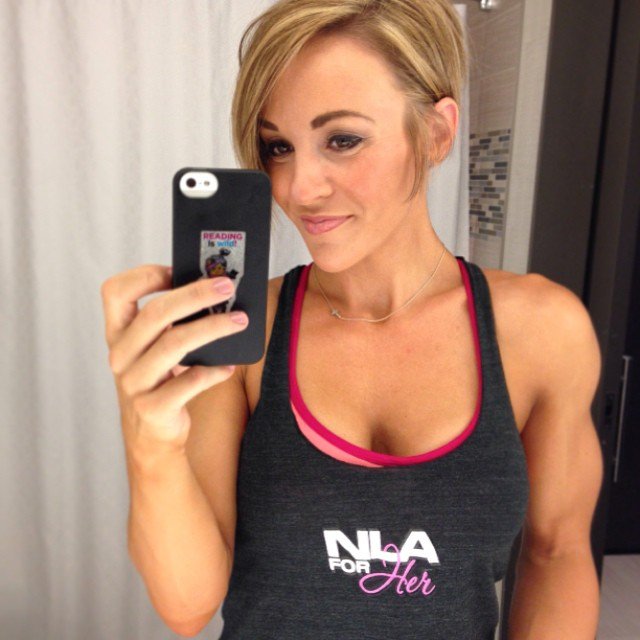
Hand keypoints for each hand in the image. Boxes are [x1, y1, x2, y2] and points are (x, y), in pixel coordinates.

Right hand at [100, 265, 248, 454]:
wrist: (152, 436)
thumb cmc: (160, 381)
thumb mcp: (156, 349)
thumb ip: (171, 324)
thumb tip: (214, 291)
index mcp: (119, 334)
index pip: (115, 292)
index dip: (145, 276)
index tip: (176, 271)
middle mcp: (121, 356)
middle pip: (154, 313)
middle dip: (194, 295)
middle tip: (226, 286)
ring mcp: (134, 383)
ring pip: (174, 343)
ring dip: (212, 328)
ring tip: (240, 321)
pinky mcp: (153, 408)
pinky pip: (189, 382)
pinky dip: (213, 371)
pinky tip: (229, 366)